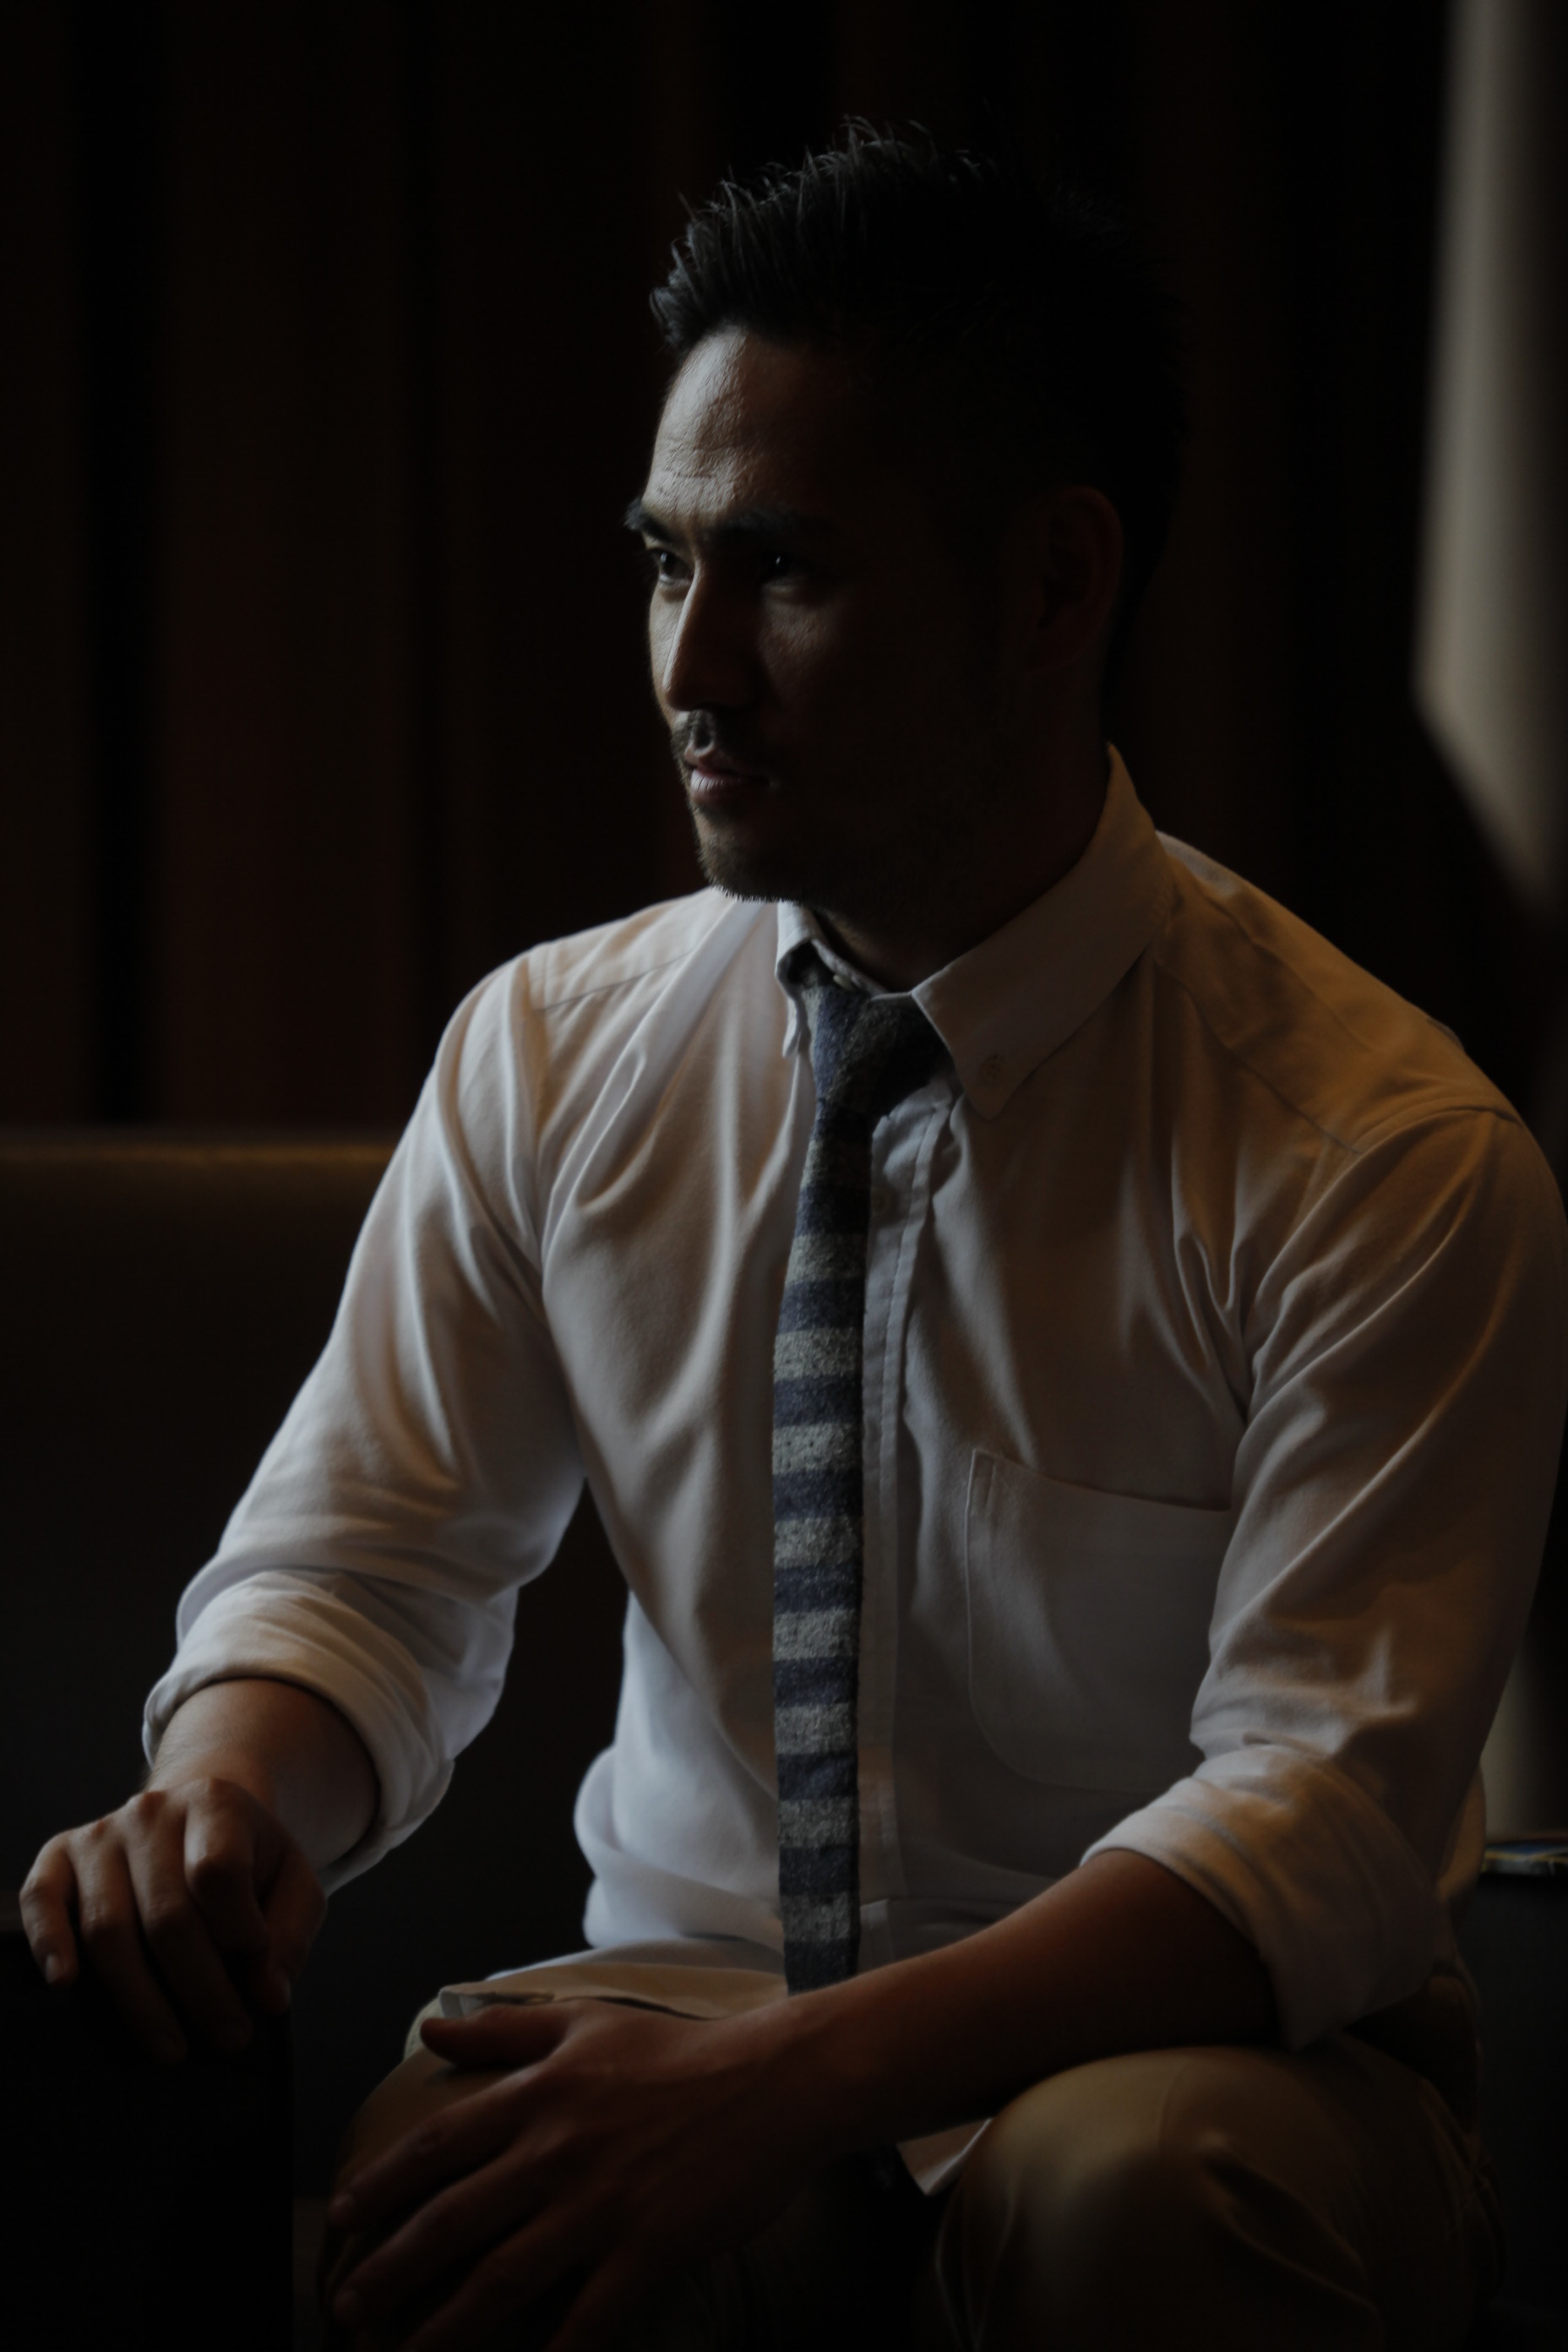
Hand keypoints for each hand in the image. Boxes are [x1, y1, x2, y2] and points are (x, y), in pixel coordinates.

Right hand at [20, 1776, 325, 2062]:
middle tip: (229, 2037)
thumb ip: (290, 1935)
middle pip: (167, 1915)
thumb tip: (269, 1997)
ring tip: (173, 2047)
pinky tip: (66, 1983)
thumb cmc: (251, 1864)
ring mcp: (101, 1834)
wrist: (199, 1819)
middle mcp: (152, 1811)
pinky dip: (48, 1942)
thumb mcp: (293, 1885)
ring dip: (141, 2000)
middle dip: (201, 1989)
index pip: (218, 1870)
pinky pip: (41, 1899)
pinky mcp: (60, 1857)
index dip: (237, 1927)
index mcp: (216, 1802)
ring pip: (108, 1927)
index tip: (256, 1963)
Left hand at [328, 1999, 813, 2351]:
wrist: (772, 2082)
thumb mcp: (584, 2023)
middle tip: (348, 2306)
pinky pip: (585, 2320)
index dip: (382, 2183)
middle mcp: (557, 2152)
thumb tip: (431, 2029)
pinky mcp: (646, 2250)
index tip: (340, 2216)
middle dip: (392, 2269)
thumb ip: (503, 2030)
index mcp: (539, 2094)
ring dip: (444, 2326)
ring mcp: (601, 2206)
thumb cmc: (676, 2052)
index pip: (439, 2143)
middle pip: (455, 2220)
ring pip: (503, 2278)